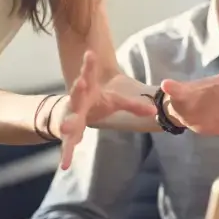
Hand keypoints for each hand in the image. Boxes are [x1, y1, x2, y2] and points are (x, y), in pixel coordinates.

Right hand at [52, 51, 154, 168]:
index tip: (90, 54)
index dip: (89, 64)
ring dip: (68, 124)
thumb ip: (133, 105)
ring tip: (66, 127)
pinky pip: (67, 145)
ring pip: (69, 120)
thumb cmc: (94, 103)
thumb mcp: (114, 102)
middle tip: (80, 82)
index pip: (88, 73)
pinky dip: (66, 154)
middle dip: (78, 89)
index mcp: (87, 89)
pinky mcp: (67, 134)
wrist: (68, 114)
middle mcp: (76, 102)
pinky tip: (64, 165)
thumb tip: (154, 110)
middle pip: (76, 94)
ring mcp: (70, 118)